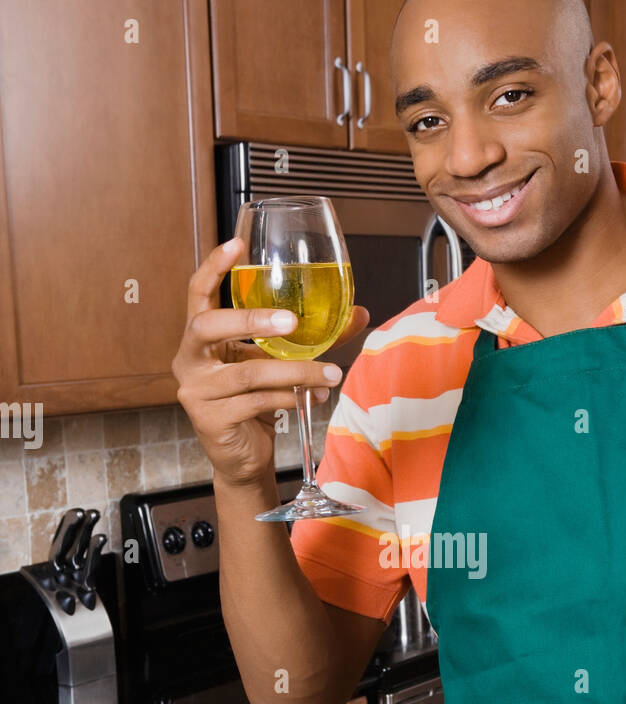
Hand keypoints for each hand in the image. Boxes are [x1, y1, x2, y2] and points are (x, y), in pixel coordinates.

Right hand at [172, 237, 369, 486]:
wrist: (243, 459)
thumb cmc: (257, 403)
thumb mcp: (278, 364)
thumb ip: (309, 339)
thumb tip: (358, 313)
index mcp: (200, 338)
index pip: (197, 294)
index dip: (213, 267)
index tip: (237, 244)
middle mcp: (189, 360)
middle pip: (208, 326)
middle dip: (251, 320)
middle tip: (292, 322)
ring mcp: (195, 391)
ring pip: (247, 372)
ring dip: (295, 372)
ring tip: (330, 374)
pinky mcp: (210, 420)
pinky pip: (255, 401)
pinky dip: (289, 398)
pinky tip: (310, 399)